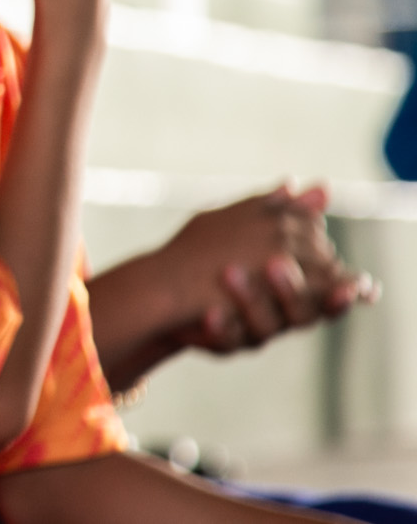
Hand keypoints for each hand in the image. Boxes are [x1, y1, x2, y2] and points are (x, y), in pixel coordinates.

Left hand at [170, 186, 377, 353]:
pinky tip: (211, 313)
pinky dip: (221, 327)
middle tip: (274, 262)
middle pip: (300, 312)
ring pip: (264, 326)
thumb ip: (291, 216)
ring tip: (230, 272)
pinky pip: (227, 341)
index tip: (355, 283)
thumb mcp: (259, 233)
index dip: (343, 292)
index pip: (329, 294)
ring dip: (250, 299)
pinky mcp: (223, 342)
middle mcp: (280, 316)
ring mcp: (252, 332)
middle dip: (290, 288)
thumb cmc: (227, 260)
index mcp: (295, 291)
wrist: (174, 290)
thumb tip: (324, 187)